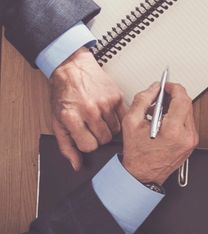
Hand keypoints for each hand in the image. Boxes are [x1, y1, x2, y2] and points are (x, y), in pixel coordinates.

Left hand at [47, 47, 123, 169]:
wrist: (72, 68)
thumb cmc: (64, 94)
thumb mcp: (57, 120)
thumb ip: (66, 145)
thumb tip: (76, 164)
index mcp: (71, 117)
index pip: (88, 146)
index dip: (87, 144)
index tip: (85, 138)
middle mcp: (89, 110)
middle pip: (104, 140)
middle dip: (98, 137)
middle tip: (91, 127)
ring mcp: (105, 103)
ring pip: (115, 131)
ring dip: (108, 128)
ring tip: (99, 118)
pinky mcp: (117, 97)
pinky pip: (124, 119)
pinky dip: (117, 119)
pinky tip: (108, 113)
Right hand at [119, 83, 196, 185]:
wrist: (144, 174)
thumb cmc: (137, 154)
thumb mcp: (131, 122)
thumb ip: (142, 100)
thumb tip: (153, 88)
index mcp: (174, 130)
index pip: (182, 99)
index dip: (174, 88)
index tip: (166, 85)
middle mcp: (187, 136)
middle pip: (187, 105)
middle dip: (173, 97)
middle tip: (160, 96)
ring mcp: (191, 140)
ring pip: (188, 113)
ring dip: (175, 107)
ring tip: (158, 110)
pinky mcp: (192, 143)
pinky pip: (188, 123)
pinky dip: (177, 117)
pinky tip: (164, 120)